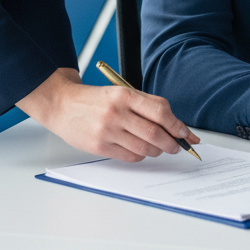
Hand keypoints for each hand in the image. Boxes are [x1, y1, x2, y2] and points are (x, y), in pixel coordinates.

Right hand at [16, 68, 200, 162]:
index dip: (177, 125)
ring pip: (145, 147)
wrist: (63, 104)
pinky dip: (141, 156)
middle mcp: (116, 112)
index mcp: (124, 95)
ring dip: (158, 151)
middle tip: (177, 146)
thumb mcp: (120, 92)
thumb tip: (173, 122)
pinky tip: (141, 150)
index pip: (160, 111)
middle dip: (172, 142)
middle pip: (155, 132)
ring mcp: (107, 130)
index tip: (186, 133)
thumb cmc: (95, 100)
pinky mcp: (99, 146)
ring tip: (160, 148)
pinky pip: (130, 156)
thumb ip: (145, 104)